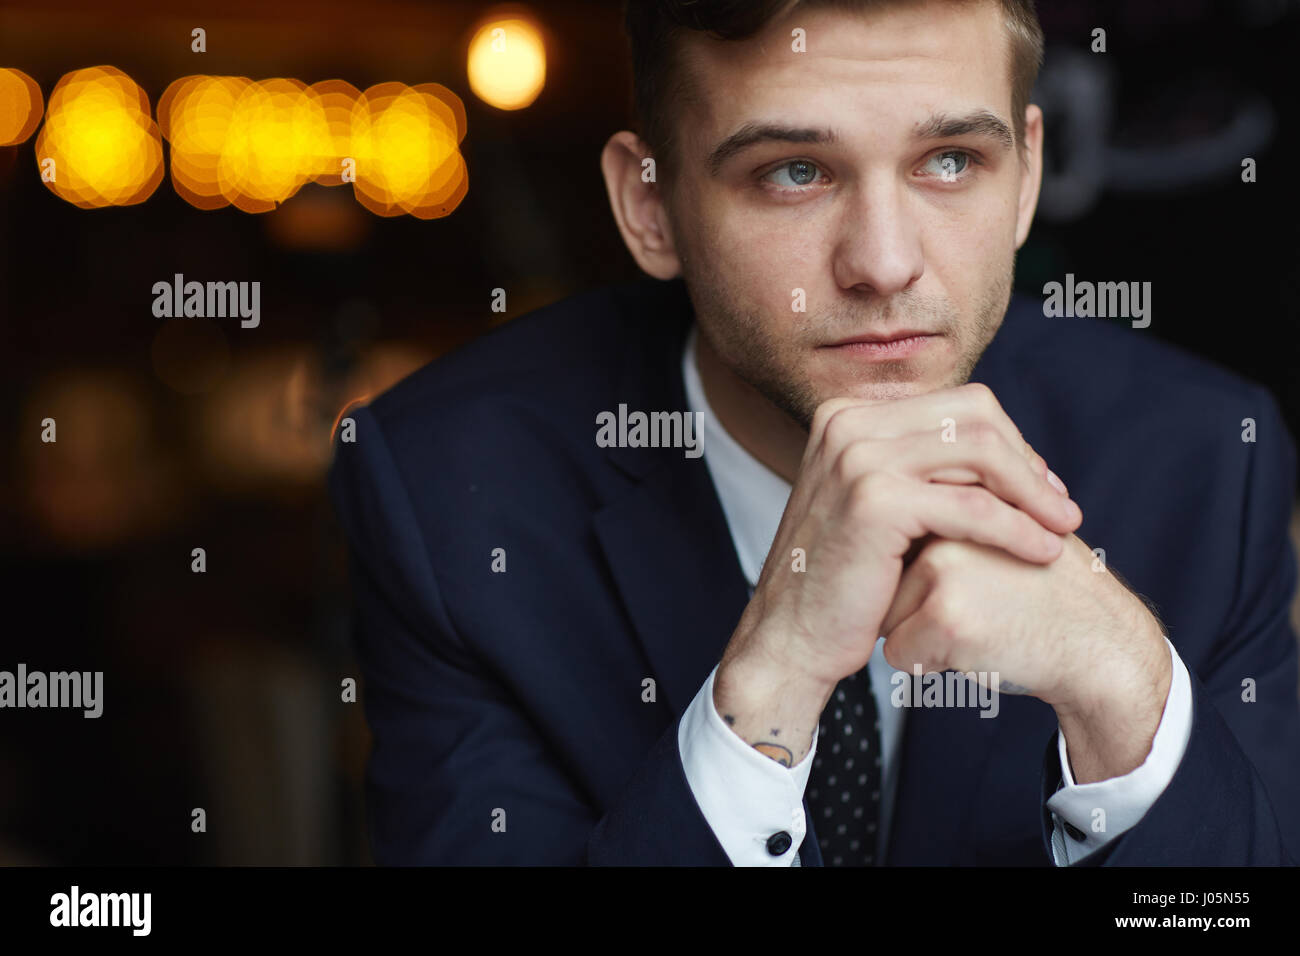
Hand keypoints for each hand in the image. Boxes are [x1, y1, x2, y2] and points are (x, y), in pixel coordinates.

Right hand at [714, 383, 1082, 763]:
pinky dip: (1017, 529)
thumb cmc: (840, 582)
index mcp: (847, 415)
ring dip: (1032, 491)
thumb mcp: (873, 502)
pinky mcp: (876, 500)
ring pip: (980, 452)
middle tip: (1058, 507)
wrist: (791, 638)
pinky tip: (1041, 552)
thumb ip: (918, 466)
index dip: (1008, 442)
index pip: (955, 404)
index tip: (1037, 487)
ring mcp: (857, 457)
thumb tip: (998, 446)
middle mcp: (847, 423)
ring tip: (1062, 527)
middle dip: (1026, 460)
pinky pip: (974, 506)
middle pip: (973, 415)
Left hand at [879, 533, 1171, 781]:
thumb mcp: (1003, 529)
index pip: (893, 546)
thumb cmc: (1045, 591)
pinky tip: (982, 650)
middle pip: (884, 581)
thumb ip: (949, 516)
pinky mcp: (945, 616)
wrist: (1104, 643)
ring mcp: (944, 568)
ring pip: (885, 617)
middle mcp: (943, 524)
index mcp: (954, 497)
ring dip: (922, 634)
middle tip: (985, 606)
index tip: (978, 583)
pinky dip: (930, 664)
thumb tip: (883, 518)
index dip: (924, 577)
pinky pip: (898, 654)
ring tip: (985, 624)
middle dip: (917, 605)